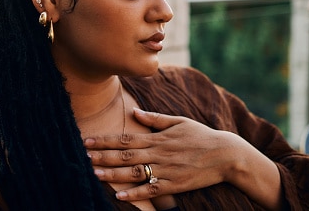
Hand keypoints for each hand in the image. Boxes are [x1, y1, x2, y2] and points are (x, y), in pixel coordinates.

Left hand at [84, 108, 244, 200]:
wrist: (225, 154)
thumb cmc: (201, 135)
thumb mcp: (179, 121)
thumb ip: (156, 118)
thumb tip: (136, 112)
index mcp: (158, 138)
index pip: (126, 138)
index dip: (106, 140)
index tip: (88, 140)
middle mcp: (159, 153)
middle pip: (125, 155)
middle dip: (103, 156)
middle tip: (83, 156)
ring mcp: (166, 170)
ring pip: (135, 172)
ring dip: (113, 174)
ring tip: (94, 173)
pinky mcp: (175, 184)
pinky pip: (152, 190)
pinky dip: (136, 193)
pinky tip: (120, 196)